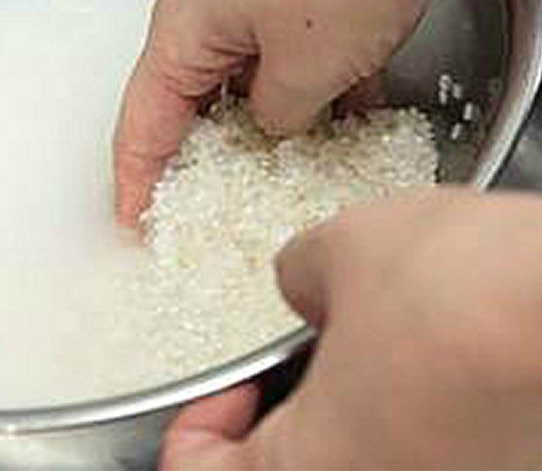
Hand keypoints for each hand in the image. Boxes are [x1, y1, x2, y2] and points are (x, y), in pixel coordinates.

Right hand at [113, 0, 487, 224]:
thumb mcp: (305, 69)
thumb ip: (278, 119)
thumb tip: (277, 126)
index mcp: (185, 30)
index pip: (142, 124)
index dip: (135, 181)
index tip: (133, 223)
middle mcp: (212, 14)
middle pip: (190, 105)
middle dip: (200, 160)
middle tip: (203, 212)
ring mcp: (260, 1)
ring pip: (251, 86)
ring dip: (269, 130)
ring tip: (278, 182)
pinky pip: (296, 62)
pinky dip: (314, 97)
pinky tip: (341, 128)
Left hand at [161, 188, 541, 469]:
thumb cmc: (463, 291)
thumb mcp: (343, 249)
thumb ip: (297, 276)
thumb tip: (302, 288)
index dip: (197, 430)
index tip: (224, 388)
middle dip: (280, 421)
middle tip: (293, 367)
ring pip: (366, 464)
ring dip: (352, 420)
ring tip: (368, 353)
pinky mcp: (501, 470)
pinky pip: (432, 455)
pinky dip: (411, 418)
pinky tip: (428, 363)